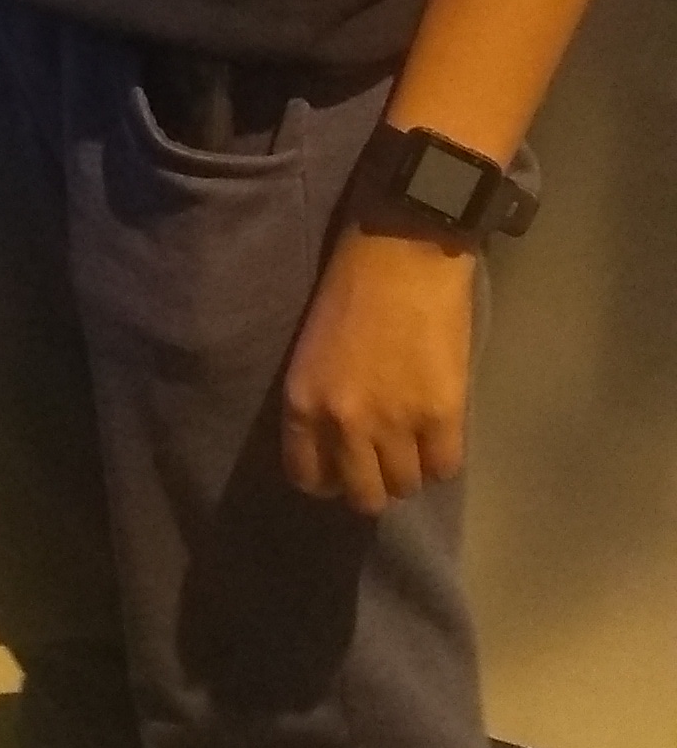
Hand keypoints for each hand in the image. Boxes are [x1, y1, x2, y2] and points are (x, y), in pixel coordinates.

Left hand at [280, 225, 475, 514]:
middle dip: (372, 486)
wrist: (402, 252)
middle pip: (363, 495)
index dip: (328, 480)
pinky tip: (439, 436)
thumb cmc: (351, 289)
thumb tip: (340, 444)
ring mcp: (395, 425)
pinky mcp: (441, 416)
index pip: (308, 477)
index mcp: (302, 404)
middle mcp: (344, 424)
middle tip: (383, 462)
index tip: (342, 469)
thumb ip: (321, 401)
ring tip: (414, 443)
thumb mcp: (312, 352)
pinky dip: (442, 459)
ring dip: (410, 471)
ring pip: (405, 487)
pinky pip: (445, 469)